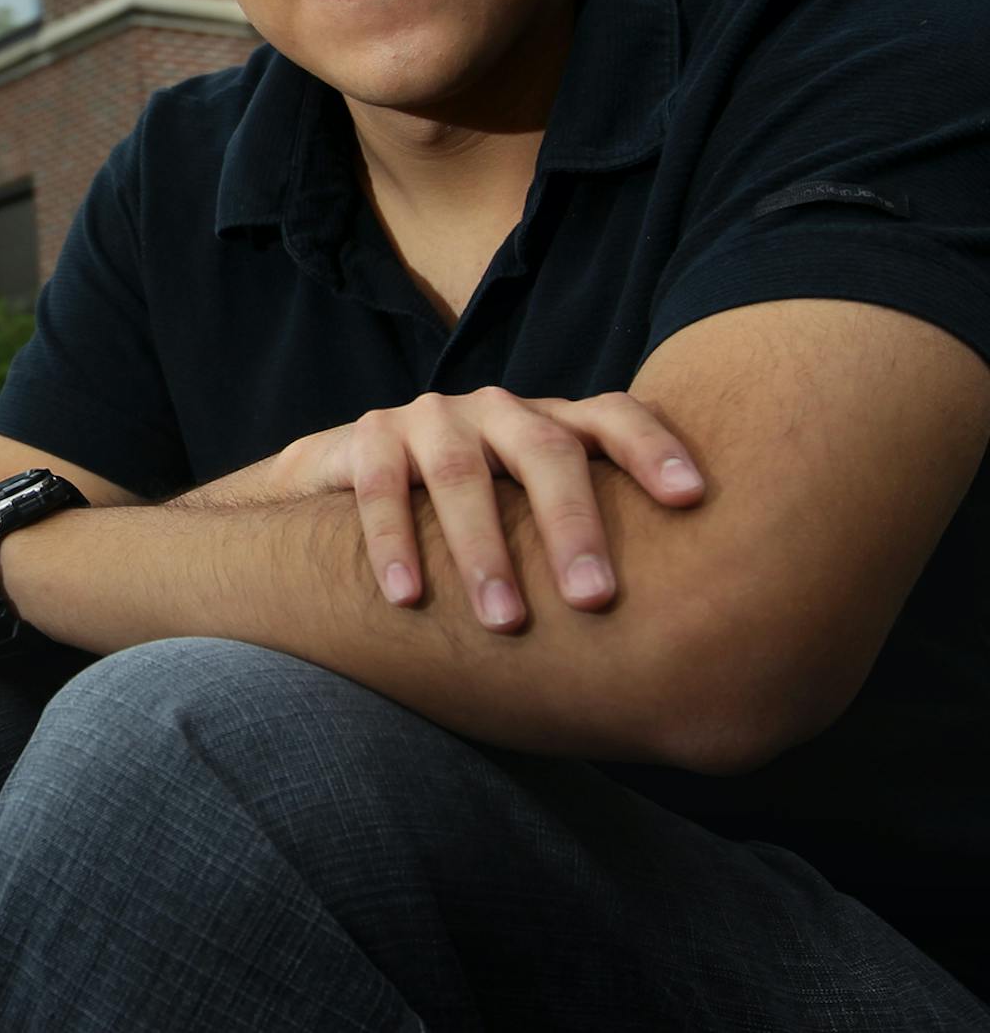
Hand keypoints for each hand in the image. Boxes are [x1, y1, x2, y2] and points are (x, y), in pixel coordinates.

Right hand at [251, 389, 705, 629]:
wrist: (348, 479)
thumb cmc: (472, 514)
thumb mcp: (529, 510)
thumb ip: (589, 534)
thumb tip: (690, 628)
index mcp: (549, 424)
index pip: (613, 417)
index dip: (654, 449)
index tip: (692, 499)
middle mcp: (496, 411)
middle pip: (544, 450)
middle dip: (572, 525)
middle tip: (594, 598)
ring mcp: (430, 418)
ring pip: (460, 473)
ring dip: (483, 549)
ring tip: (504, 621)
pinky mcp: (369, 437)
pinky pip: (382, 488)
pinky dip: (394, 543)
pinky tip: (408, 598)